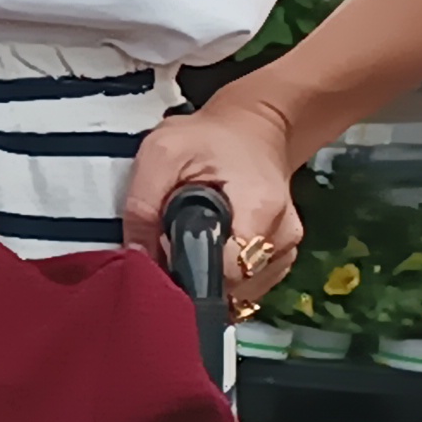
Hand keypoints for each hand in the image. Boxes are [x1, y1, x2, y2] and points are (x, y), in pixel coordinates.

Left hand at [123, 93, 304, 298]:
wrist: (250, 131)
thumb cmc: (206, 138)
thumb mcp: (161, 153)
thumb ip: (143, 204)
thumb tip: (136, 256)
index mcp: (260, 207)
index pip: (229, 269)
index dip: (190, 273)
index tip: (164, 260)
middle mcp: (283, 234)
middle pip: (235, 284)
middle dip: (196, 277)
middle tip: (169, 251)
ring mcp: (286, 248)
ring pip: (242, 290)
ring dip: (210, 279)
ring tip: (188, 245)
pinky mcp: (281, 255)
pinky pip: (250, 284)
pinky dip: (224, 277)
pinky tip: (207, 252)